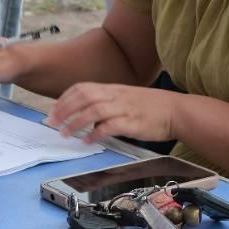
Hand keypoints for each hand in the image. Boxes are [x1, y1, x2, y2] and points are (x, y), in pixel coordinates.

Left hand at [46, 83, 174, 144]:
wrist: (176, 111)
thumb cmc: (151, 107)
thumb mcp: (125, 99)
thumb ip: (106, 104)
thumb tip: (87, 116)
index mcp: (113, 89)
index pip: (82, 88)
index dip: (64, 98)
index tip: (53, 111)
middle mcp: (116, 96)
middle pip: (84, 97)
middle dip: (64, 109)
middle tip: (52, 122)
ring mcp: (124, 108)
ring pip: (93, 110)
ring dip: (76, 122)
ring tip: (65, 133)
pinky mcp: (133, 123)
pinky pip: (110, 126)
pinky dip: (96, 133)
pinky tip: (88, 141)